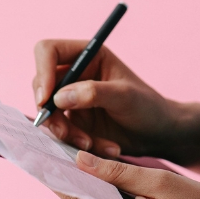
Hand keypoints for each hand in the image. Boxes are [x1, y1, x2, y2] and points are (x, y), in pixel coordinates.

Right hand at [33, 39, 199, 167]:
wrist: (158, 133)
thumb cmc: (147, 106)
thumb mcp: (124, 96)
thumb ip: (93, 93)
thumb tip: (58, 97)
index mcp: (88, 54)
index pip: (48, 51)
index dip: (42, 71)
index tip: (46, 98)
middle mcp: (76, 73)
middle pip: (41, 85)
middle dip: (51, 113)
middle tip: (66, 133)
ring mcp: (72, 98)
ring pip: (49, 114)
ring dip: (66, 133)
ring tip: (92, 144)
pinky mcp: (73, 121)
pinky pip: (61, 134)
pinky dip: (77, 144)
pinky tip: (105, 148)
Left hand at [57, 152, 199, 198]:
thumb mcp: (158, 181)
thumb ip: (119, 171)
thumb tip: (82, 159)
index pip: (76, 196)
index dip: (55, 173)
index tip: (38, 153)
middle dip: (61, 175)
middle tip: (43, 148)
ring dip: (75, 180)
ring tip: (59, 152)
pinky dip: (93, 187)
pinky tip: (89, 169)